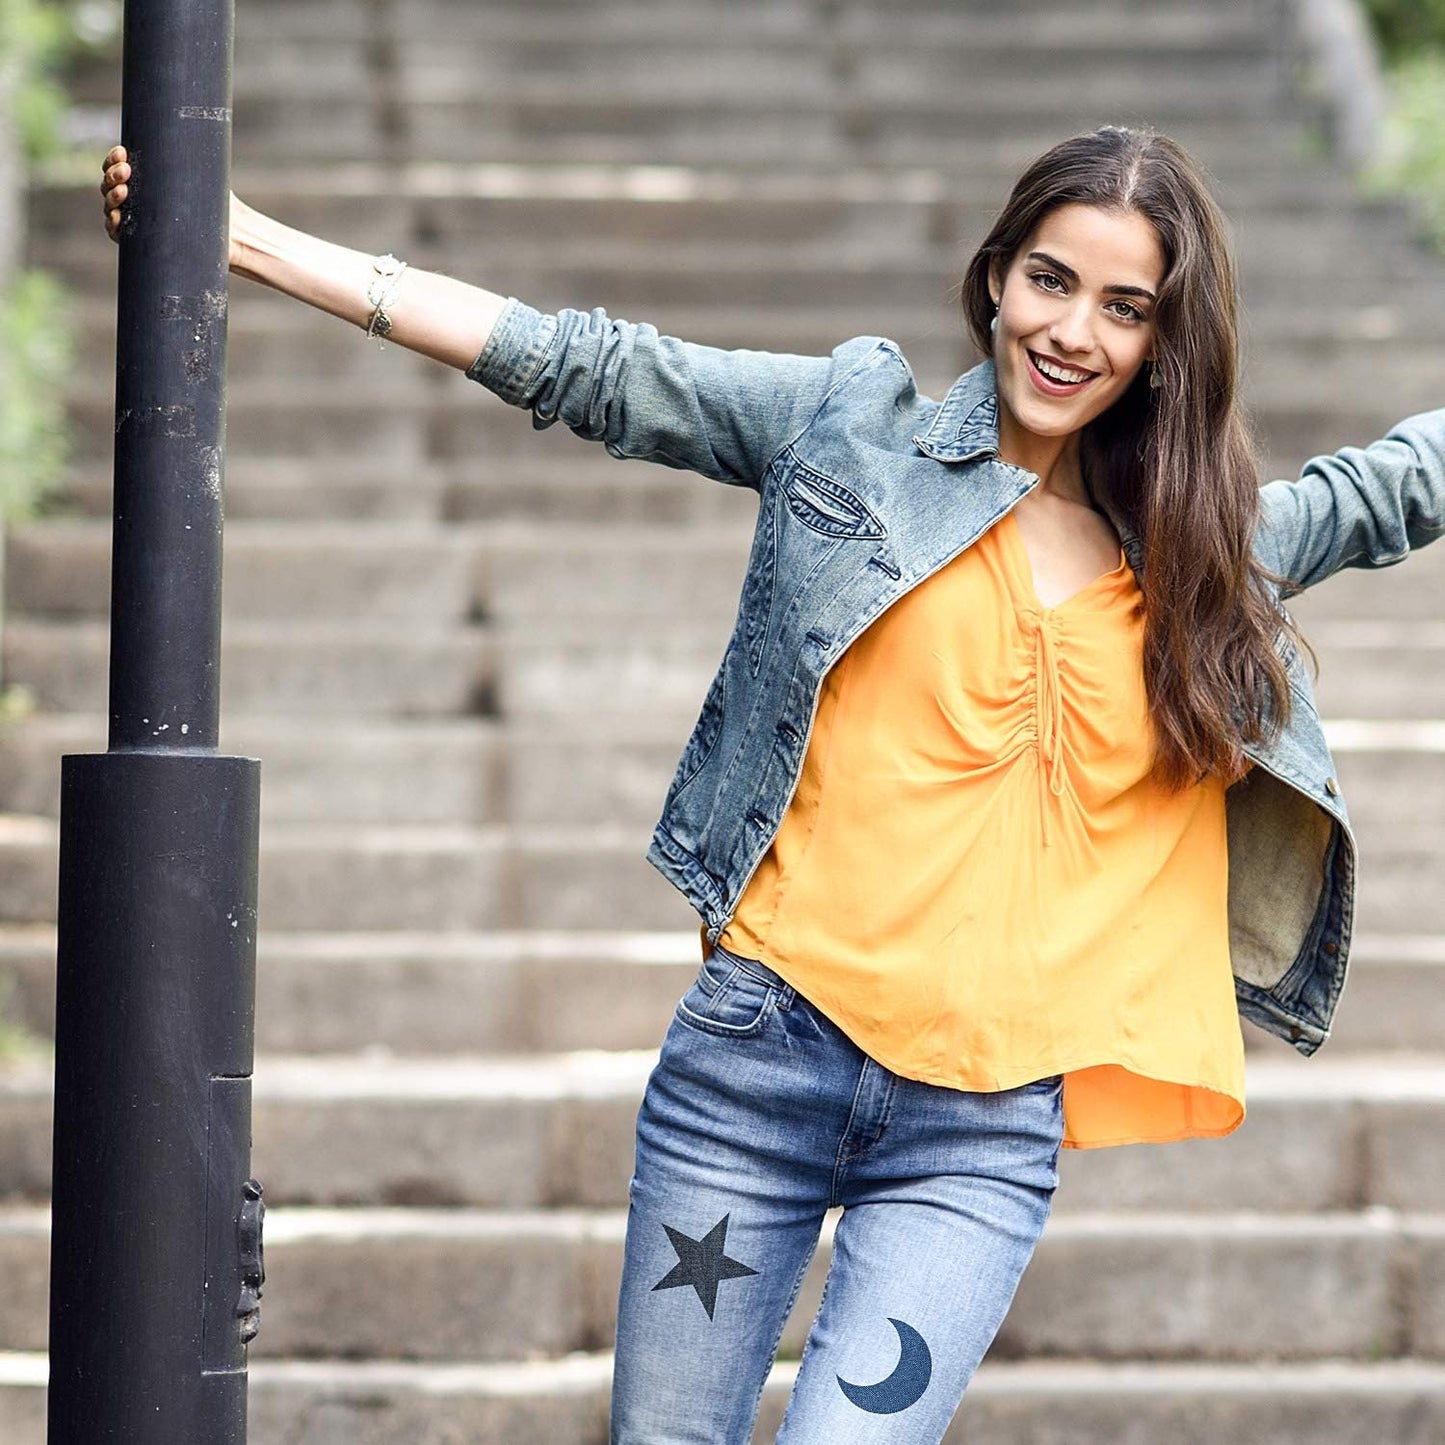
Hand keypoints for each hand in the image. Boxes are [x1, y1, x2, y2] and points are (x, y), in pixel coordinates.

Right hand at [101, 143, 248, 269]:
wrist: (232, 236)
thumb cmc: (219, 204)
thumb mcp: (202, 174)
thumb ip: (188, 156)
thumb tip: (188, 126)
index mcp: (145, 179)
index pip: (118, 164)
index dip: (114, 158)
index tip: (123, 152)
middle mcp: (137, 198)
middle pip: (110, 183)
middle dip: (112, 174)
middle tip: (126, 171)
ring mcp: (137, 220)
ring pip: (111, 206)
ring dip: (111, 197)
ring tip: (123, 191)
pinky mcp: (141, 242)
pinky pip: (118, 233)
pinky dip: (113, 225)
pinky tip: (116, 218)